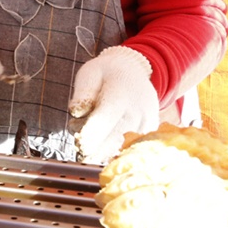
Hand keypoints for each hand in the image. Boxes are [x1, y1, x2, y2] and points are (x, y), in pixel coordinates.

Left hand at [69, 46, 158, 163]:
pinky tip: (105, 153)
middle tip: (81, 155)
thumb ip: (82, 93)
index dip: (91, 135)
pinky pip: (136, 149)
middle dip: (97, 152)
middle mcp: (137, 111)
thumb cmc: (106, 74)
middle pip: (116, 139)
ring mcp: (147, 123)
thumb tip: (76, 112)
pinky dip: (120, 154)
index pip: (104, 119)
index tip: (80, 145)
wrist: (135, 72)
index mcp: (119, 94)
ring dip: (107, 154)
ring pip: (126, 148)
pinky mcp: (152, 133)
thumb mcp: (89, 74)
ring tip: (90, 154)